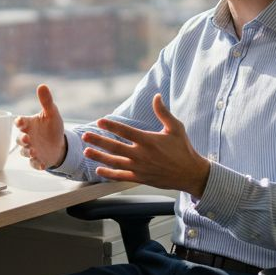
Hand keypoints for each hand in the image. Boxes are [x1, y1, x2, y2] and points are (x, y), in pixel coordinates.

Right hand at [14, 84, 66, 170]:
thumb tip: (42, 85)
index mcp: (29, 124)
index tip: (20, 121)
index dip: (19, 122)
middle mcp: (28, 137)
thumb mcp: (52, 113)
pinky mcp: (38, 160)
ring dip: (28, 152)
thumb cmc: (52, 127)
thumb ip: (46, 101)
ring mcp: (32, 149)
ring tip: (33, 151)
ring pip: (25, 152)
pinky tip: (42, 164)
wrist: (60, 143)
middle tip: (26, 138)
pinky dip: (36, 164)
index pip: (20, 122)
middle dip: (22, 139)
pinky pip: (34, 163)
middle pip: (20, 139)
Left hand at [82, 94, 210, 197]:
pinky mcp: (140, 178)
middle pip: (115, 147)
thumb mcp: (175, 128)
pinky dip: (108, 174)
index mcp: (149, 141)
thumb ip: (163, 112)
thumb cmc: (183, 149)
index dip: (111, 125)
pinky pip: (120, 176)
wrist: (190, 174)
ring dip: (99, 156)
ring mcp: (139, 168)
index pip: (126, 131)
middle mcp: (142, 155)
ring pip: (114, 162)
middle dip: (98, 141)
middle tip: (85, 136)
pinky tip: (98, 170)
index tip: (100, 121)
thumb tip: (157, 96)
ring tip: (86, 151)